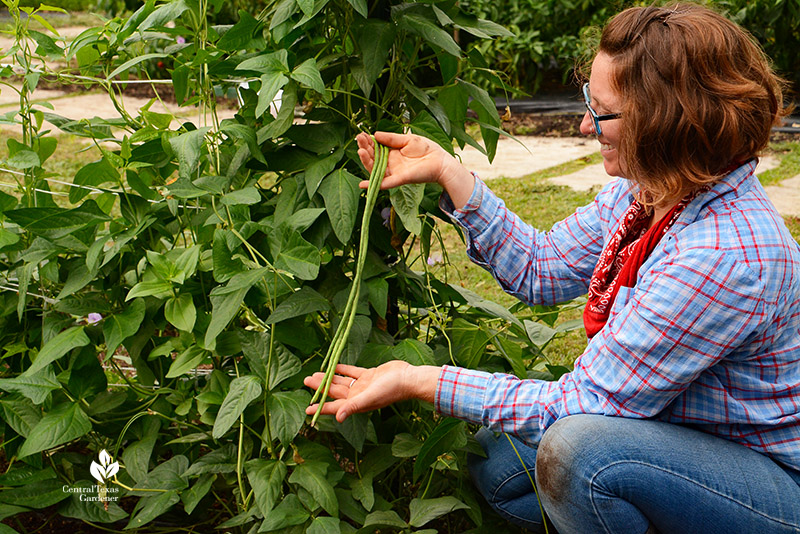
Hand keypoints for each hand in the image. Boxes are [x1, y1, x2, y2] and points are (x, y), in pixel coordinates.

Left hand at [304, 361, 440, 422]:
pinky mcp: (369, 375)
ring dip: (329, 378)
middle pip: (335, 392)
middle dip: (320, 388)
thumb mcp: (370, 397)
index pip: (334, 406)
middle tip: (306, 381)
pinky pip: (352, 372)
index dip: (320, 407)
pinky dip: (343, 370)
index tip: (307, 409)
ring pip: (341, 382)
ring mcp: (363, 385)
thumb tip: (338, 419)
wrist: (408, 378)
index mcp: (357, 403)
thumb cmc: (391, 389)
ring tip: (315, 374)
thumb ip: (353, 406)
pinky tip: (334, 366)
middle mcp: (358, 395)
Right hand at [356, 132, 474, 207]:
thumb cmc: (427, 150)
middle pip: (373, 158)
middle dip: (365, 148)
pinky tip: (362, 184)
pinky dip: (373, 184)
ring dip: (366, 161)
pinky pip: (384, 183)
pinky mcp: (400, 179)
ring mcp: (394, 172)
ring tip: (361, 151)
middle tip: (358, 139)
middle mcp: (390, 163)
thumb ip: (391, 138)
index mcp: (392, 153)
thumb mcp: (407, 139)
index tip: (361, 134)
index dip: (368, 142)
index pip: (375, 148)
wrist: (441, 161)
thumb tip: (375, 134)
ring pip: (375, 169)